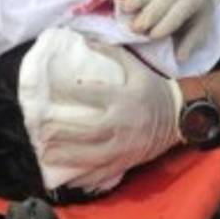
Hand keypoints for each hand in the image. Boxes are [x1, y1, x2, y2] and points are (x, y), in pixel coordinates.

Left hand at [19, 28, 182, 191]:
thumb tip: (85, 40)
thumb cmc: (153, 89)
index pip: (91, 94)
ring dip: (67, 155)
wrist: (179, 116)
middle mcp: (123, 123)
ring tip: (45, 153)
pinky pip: (103, 173)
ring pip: (92, 155)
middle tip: (40, 128)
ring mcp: (125, 146)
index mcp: (124, 98)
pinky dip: (85, 177)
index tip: (49, 87)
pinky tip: (68, 178)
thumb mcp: (137, 67)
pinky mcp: (127, 161)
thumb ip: (111, 53)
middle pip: (87, 129)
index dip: (68, 90)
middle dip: (62, 130)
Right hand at [119, 0, 219, 60]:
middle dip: (149, 13)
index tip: (153, 36)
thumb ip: (189, 42)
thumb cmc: (195, 13)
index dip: (167, 23)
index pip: (180, 11)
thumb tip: (180, 58)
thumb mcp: (200, 28)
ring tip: (125, 10)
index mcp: (192, 1)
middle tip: (135, 28)